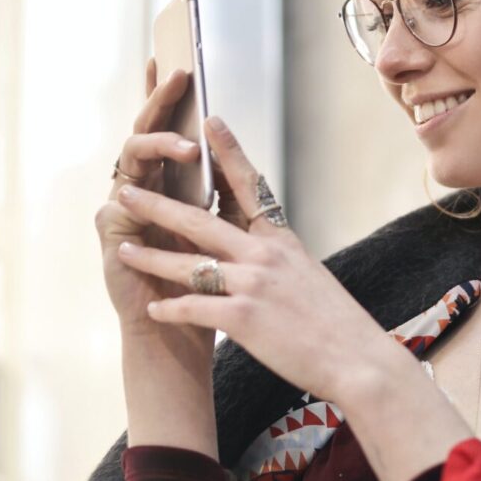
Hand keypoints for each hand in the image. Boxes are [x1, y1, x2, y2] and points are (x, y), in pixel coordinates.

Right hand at [96, 57, 207, 330]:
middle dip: (161, 100)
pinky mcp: (112, 235)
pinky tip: (153, 187)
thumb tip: (228, 136)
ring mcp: (122, 208)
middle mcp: (140, 188)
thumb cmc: (205, 280)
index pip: (166, 127)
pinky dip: (140, 194)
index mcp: (167, 182)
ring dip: (159, 144)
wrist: (181, 333)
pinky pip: (120, 202)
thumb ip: (221, 183)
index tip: (177, 55)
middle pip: (146, 130)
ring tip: (189, 146)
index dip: (166, 93)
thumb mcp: (222, 224)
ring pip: (132, 157)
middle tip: (181, 73)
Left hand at [111, 114, 399, 404]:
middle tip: (127, 190)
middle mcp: (264, 254)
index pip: (249, 186)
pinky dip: (170, 309)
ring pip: (188, 264)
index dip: (228, 152)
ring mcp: (253, 284)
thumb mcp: (309, 275)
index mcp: (282, 240)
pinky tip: (153, 310)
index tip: (209, 120)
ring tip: (123, 250)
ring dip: (151, 258)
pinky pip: (194, 308)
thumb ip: (279, 258)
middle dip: (158, 205)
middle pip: (199, 222)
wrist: (357, 359)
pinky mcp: (243, 319)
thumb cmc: (337, 323)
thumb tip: (261, 250)